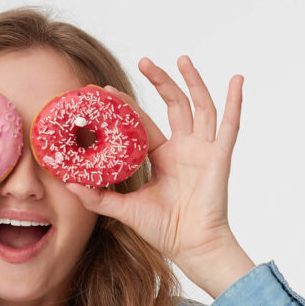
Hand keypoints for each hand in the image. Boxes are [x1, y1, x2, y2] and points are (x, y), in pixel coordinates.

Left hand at [63, 56, 243, 266]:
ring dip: (192, 81)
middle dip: (160, 81)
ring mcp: (203, 150)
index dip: (126, 106)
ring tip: (180, 59)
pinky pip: (230, 125)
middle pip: (174, 105)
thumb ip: (97, 197)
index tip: (105, 91)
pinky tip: (236, 79)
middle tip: (143, 61)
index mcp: (162, 157)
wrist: (191, 246)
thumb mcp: (124, 210)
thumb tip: (67, 184)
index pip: (144, 122)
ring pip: (200, 106)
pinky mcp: (219, 157)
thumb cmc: (164, 230)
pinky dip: (234, 101)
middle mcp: (184, 148)